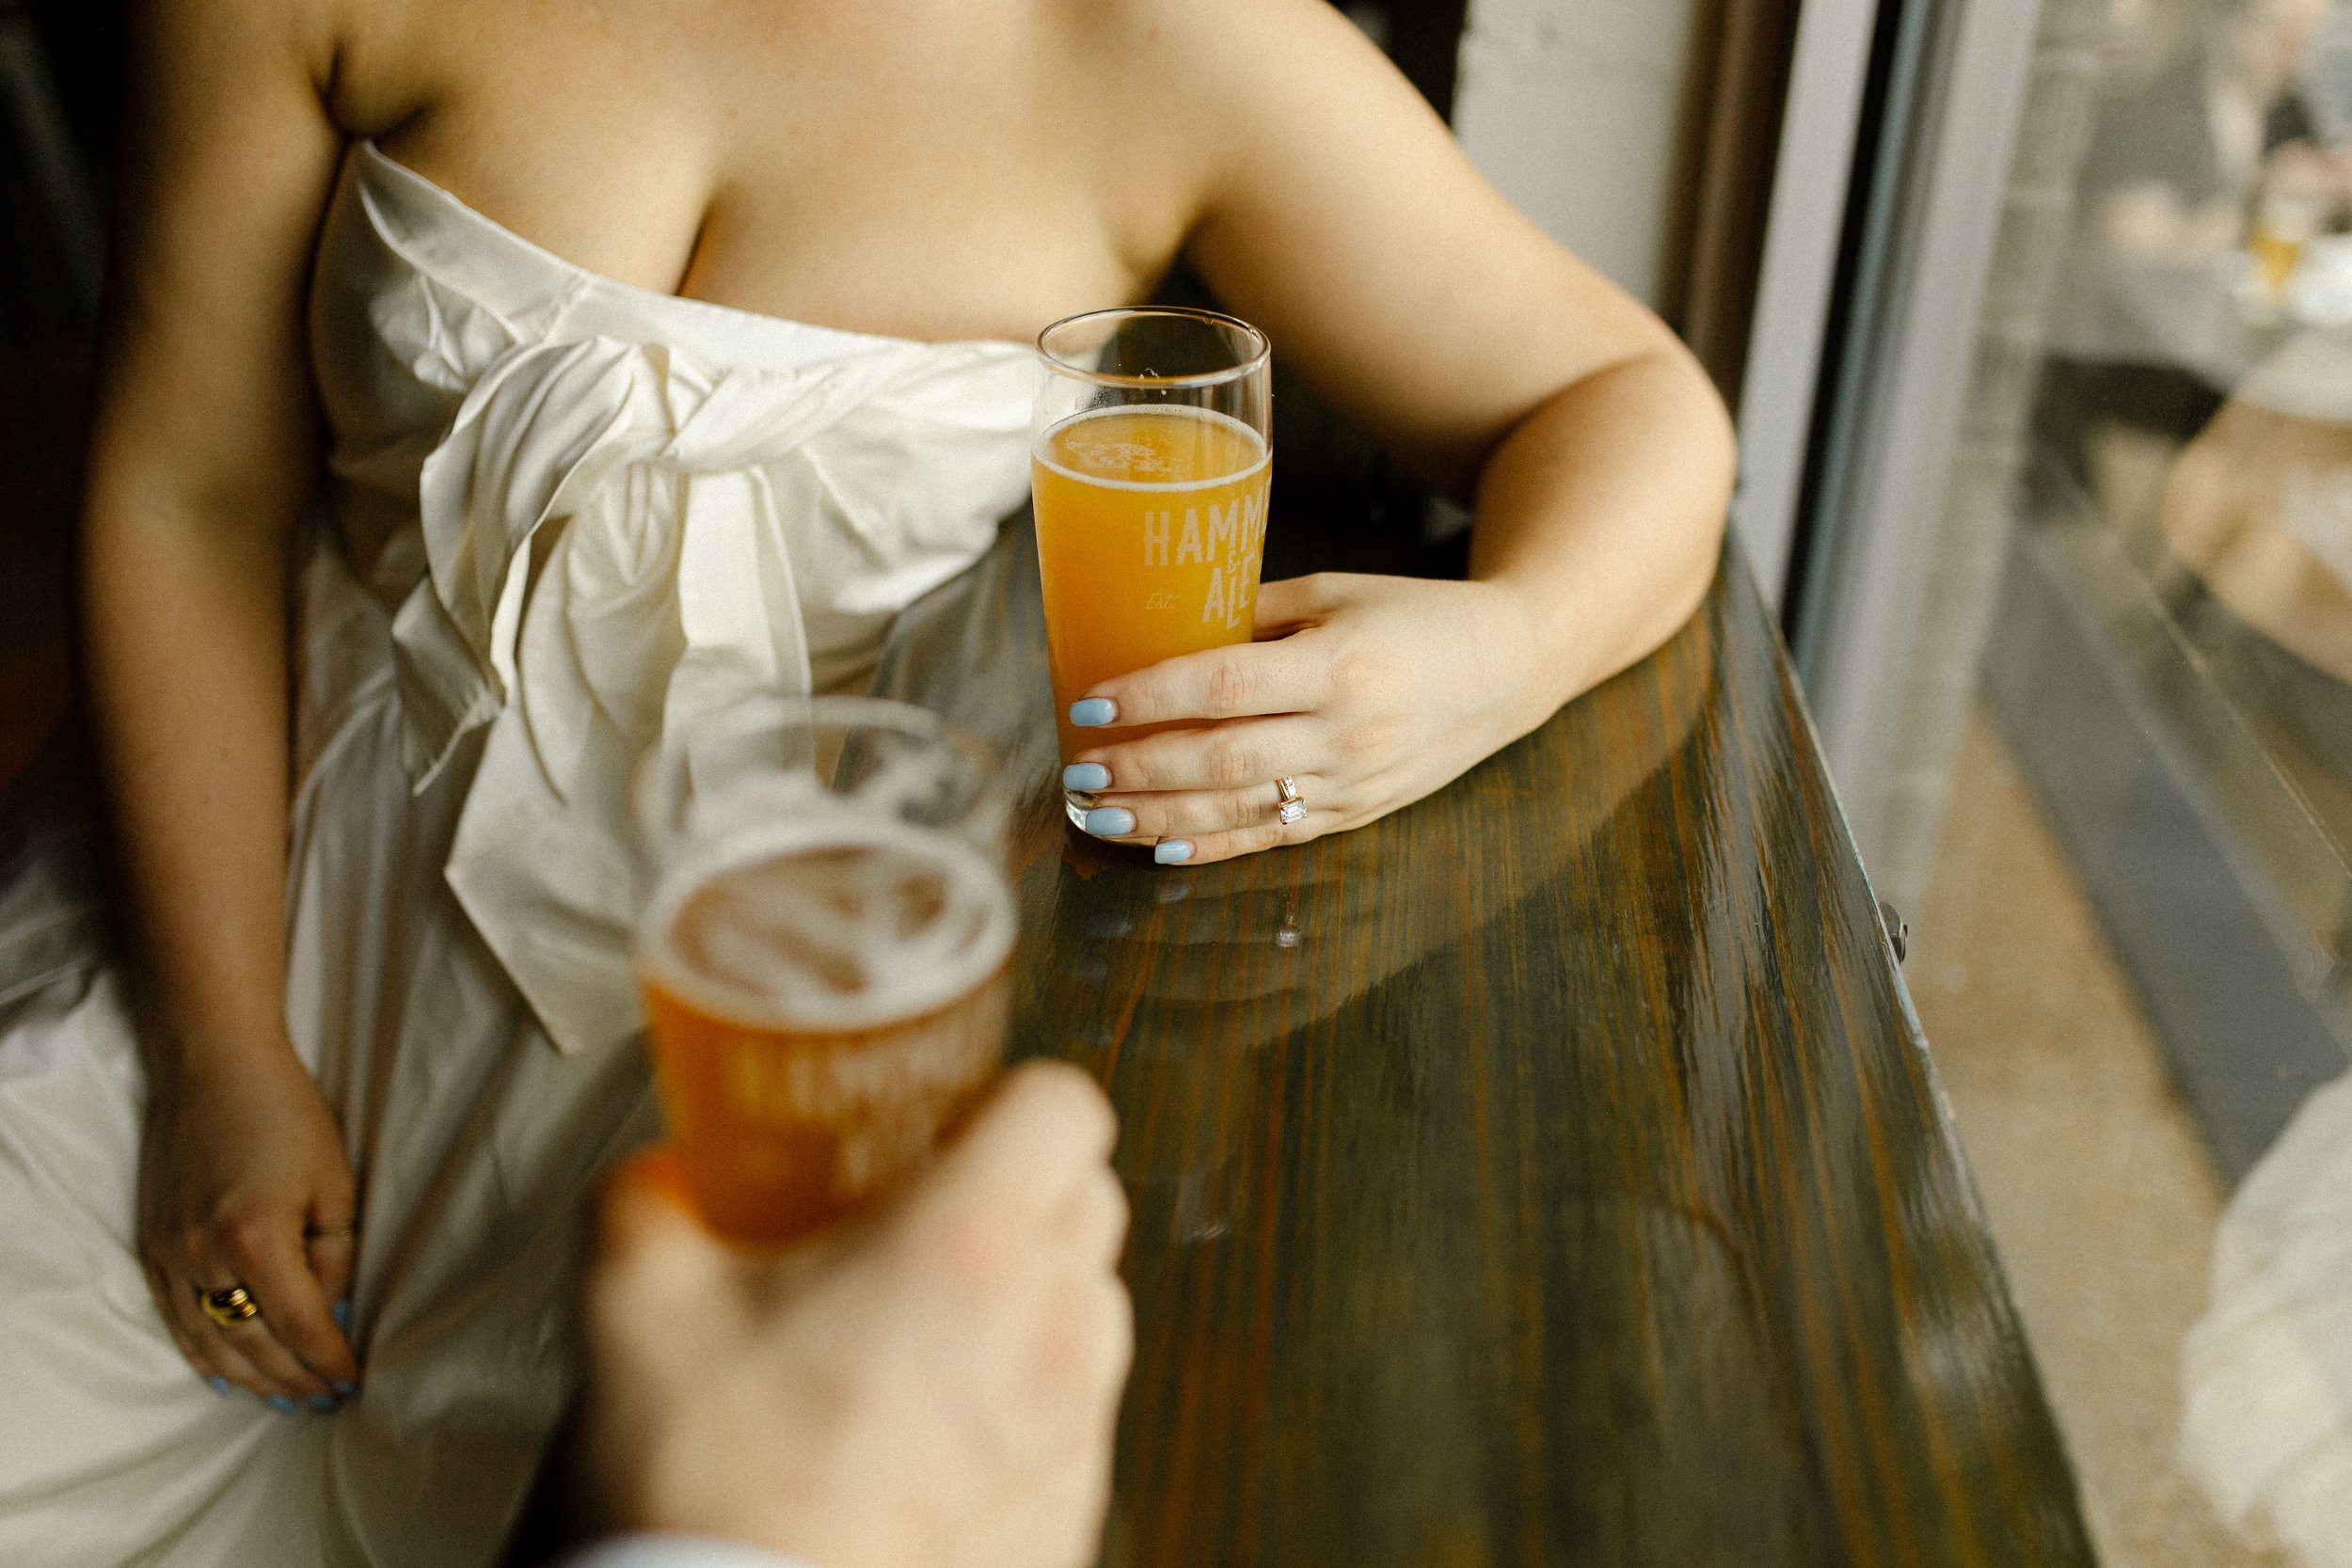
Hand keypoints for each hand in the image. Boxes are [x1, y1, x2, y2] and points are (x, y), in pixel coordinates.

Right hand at [137, 1044, 360, 1407]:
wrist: (213, 1067)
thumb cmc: (286, 1115)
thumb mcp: (335, 1183)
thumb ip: (335, 1255)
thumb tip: (331, 1308)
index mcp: (257, 1240)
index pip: (299, 1326)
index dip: (329, 1360)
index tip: (353, 1380)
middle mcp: (204, 1257)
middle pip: (251, 1345)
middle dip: (293, 1378)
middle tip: (325, 1399)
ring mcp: (171, 1255)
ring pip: (208, 1342)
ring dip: (250, 1377)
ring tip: (286, 1398)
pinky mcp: (153, 1246)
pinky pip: (175, 1318)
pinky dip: (203, 1352)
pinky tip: (228, 1371)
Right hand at [580, 1060, 1132, 1567]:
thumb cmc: (717, 1494)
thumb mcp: (637, 1309)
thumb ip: (647, 1202)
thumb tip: (656, 1180)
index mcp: (963, 1250)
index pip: (1065, 1105)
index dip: (1009, 1094)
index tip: (956, 1116)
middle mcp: (1045, 1332)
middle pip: (1091, 1198)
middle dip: (1021, 1188)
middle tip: (929, 1211)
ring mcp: (1071, 1427)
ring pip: (1094, 1309)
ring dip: (1034, 1295)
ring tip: (933, 1324)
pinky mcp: (1073, 1512)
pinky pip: (1078, 1417)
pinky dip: (1028, 1402)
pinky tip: (935, 1425)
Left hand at [1065, 573, 1547, 864]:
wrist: (1509, 668)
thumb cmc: (1416, 617)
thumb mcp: (1335, 592)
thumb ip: (1252, 614)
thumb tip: (1162, 628)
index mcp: (1337, 664)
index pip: (1225, 683)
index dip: (1152, 696)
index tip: (1091, 699)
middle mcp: (1345, 733)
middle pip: (1220, 758)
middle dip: (1139, 767)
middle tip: (1080, 769)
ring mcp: (1352, 783)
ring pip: (1237, 809)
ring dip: (1158, 816)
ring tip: (1097, 813)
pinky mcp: (1356, 815)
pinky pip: (1272, 837)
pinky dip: (1212, 847)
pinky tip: (1160, 848)